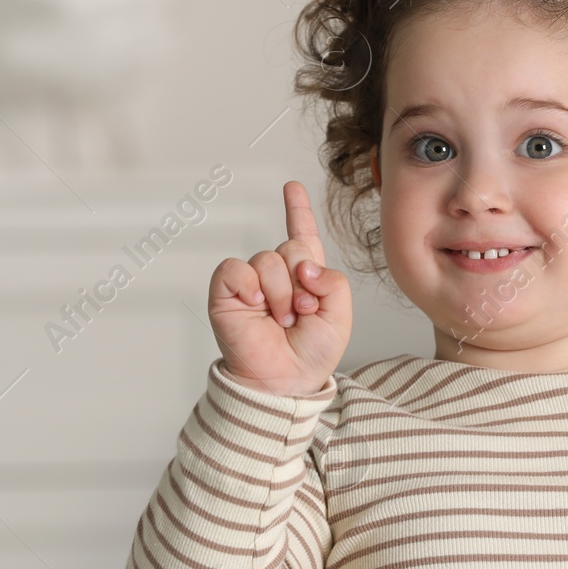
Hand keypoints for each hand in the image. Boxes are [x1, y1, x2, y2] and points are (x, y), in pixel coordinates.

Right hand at [207, 180, 351, 395]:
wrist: (285, 382)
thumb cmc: (311, 353)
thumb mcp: (340, 315)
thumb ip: (333, 281)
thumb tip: (304, 265)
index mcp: (305, 276)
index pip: (301, 235)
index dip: (297, 210)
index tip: (291, 187)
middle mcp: (277, 275)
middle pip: (291, 246)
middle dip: (303, 280)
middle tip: (301, 312)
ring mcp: (251, 282)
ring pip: (268, 259)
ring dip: (281, 293)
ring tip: (282, 320)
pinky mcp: (227, 291)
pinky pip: (236, 269)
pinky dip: (251, 288)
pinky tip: (257, 307)